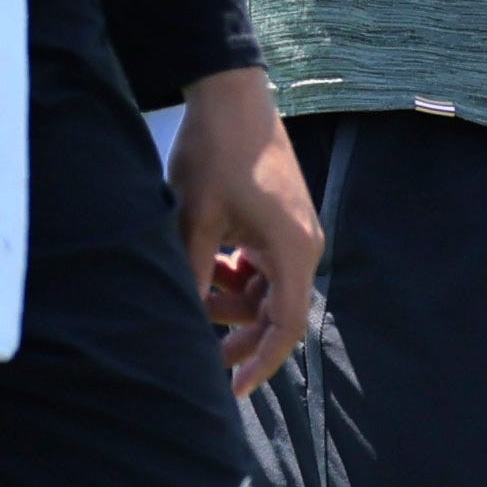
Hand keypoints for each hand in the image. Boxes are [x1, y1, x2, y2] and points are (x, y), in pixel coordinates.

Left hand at [165, 66, 322, 395]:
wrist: (231, 96)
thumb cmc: (215, 155)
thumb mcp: (194, 221)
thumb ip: (194, 276)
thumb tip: (182, 323)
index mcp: (292, 249)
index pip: (285, 325)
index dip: (261, 362)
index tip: (234, 390)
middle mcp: (304, 245)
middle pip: (276, 312)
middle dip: (237, 331)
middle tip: (198, 344)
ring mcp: (296, 231)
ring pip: (267, 290)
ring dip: (232, 298)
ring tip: (194, 280)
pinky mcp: (284, 220)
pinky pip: (265, 266)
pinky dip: (237, 274)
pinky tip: (210, 260)